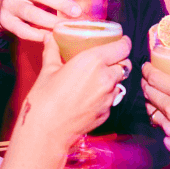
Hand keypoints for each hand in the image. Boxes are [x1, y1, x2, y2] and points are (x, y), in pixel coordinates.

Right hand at [0, 0, 82, 41]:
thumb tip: (80, 2)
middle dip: (59, 2)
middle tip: (76, 12)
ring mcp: (10, 5)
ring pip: (30, 12)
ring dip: (49, 20)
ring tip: (63, 26)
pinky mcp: (6, 21)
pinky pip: (21, 29)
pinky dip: (36, 34)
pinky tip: (48, 36)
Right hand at [22, 32, 130, 151]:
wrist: (46, 131)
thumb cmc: (44, 99)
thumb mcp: (48, 69)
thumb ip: (52, 50)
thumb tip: (49, 37)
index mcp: (93, 61)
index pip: (123, 47)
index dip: (123, 42)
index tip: (120, 40)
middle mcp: (105, 77)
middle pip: (125, 64)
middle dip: (119, 61)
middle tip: (107, 60)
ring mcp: (108, 97)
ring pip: (120, 82)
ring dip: (113, 79)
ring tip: (97, 79)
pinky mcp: (107, 112)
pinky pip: (113, 98)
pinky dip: (106, 95)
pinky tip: (91, 96)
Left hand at [141, 64, 169, 168]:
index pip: (156, 78)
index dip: (148, 70)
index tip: (146, 67)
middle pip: (149, 92)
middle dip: (146, 84)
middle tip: (148, 80)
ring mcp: (169, 128)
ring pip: (151, 111)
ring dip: (151, 103)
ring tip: (155, 99)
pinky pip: (162, 130)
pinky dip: (164, 124)